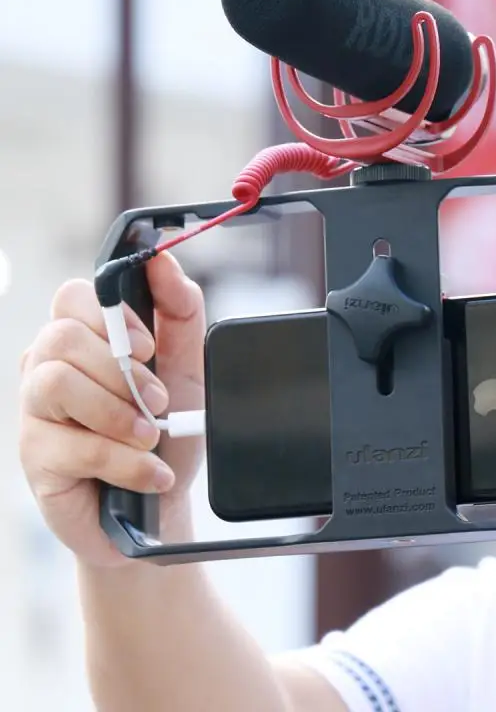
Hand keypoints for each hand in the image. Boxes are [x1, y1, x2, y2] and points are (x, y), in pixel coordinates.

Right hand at [19, 253, 205, 567]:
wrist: (161, 505)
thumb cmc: (169, 431)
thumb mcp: (188, 366)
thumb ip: (179, 311)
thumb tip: (162, 261)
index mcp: (84, 339)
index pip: (74, 296)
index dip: (113, 316)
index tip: (150, 347)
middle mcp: (49, 368)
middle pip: (61, 337)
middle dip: (122, 371)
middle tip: (159, 402)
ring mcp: (36, 413)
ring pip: (55, 381)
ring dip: (117, 412)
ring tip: (151, 437)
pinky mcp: (35, 458)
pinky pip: (73, 445)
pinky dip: (126, 461)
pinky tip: (152, 475)